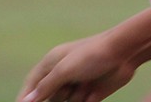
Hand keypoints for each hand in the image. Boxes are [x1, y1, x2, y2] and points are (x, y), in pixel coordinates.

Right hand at [18, 34, 138, 101]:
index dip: (25, 98)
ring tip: (85, 86)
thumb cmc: (92, 55)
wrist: (124, 53)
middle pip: (49, 97)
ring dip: (72, 99)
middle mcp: (63, 74)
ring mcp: (77, 84)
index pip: (32, 85)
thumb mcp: (65, 70)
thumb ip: (45, 86)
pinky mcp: (91, 94)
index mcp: (52, 63)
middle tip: (68, 91)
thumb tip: (26, 101)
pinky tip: (91, 91)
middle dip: (54, 99)